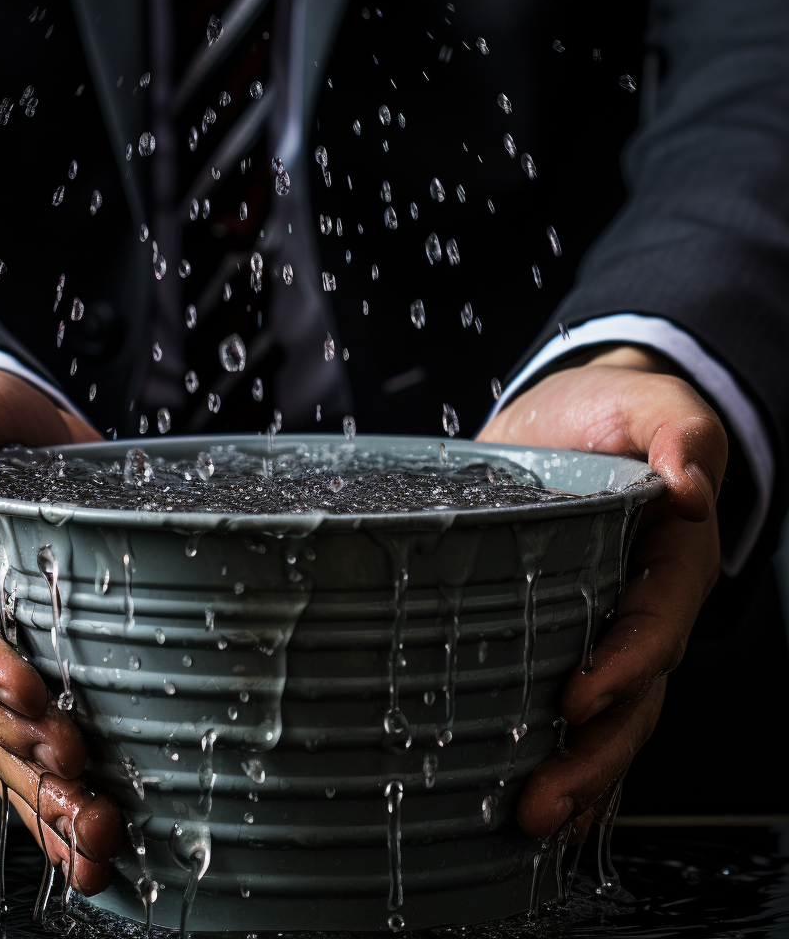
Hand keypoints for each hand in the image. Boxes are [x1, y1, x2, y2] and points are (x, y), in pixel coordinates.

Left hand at [477, 346, 726, 837]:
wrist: (568, 417)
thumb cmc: (609, 412)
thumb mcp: (650, 403)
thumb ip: (679, 434)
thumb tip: (691, 483)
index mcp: (669, 557)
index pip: (657, 622)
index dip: (626, 665)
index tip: (577, 698)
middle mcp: (642, 605)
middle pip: (636, 696)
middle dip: (595, 755)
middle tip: (542, 799)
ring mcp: (605, 627)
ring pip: (608, 717)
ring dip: (574, 772)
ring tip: (530, 819)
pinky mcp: (561, 632)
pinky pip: (573, 707)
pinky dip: (558, 754)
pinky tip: (531, 801)